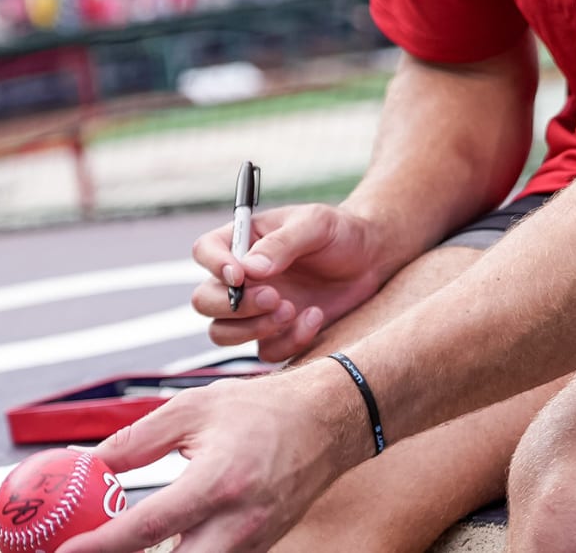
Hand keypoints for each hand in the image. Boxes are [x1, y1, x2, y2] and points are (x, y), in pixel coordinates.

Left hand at [61, 364, 365, 552]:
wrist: (328, 424)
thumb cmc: (259, 410)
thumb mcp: (192, 408)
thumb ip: (135, 439)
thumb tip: (85, 463)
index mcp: (217, 483)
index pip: (147, 528)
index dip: (100, 546)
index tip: (62, 551)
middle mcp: (237, 526)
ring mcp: (250, 547)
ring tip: (113, 547)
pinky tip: (151, 546)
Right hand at [190, 204, 387, 360]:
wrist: (371, 260)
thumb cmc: (339, 232)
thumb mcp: (314, 224)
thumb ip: (282, 244)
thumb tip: (249, 270)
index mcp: (241, 242)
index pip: (205, 251)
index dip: (214, 266)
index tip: (239, 276)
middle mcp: (241, 279)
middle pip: (205, 300)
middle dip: (235, 305)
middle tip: (274, 297)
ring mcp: (255, 310)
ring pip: (223, 333)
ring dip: (252, 329)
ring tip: (291, 309)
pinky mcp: (276, 335)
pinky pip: (265, 351)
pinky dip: (289, 340)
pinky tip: (315, 317)